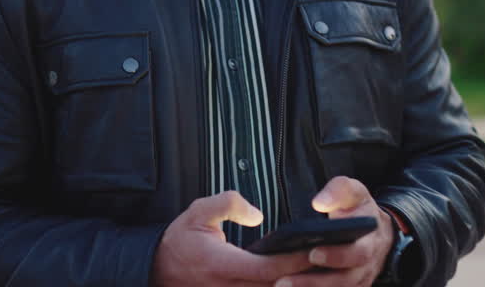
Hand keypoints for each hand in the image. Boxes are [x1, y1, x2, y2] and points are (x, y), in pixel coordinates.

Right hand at [152, 191, 313, 286]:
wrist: (156, 270)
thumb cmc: (180, 241)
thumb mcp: (198, 212)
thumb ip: (229, 205)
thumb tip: (257, 215)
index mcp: (221, 265)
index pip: (266, 268)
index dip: (293, 262)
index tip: (314, 249)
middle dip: (303, 278)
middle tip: (328, 261)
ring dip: (294, 286)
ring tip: (319, 272)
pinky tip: (294, 280)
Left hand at [272, 177, 393, 286]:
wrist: (375, 232)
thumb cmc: (359, 210)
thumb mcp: (354, 193)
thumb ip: (339, 191)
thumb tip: (319, 203)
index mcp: (369, 242)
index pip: (357, 253)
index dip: (337, 255)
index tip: (313, 253)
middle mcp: (365, 267)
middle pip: (343, 280)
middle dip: (314, 282)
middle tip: (284, 281)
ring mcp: (356, 281)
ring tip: (281, 286)